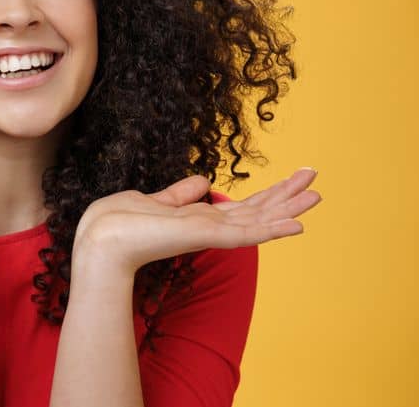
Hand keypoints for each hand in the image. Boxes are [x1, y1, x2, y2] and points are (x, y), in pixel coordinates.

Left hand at [74, 168, 323, 275]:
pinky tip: (297, 225)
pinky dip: (273, 229)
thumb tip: (204, 182)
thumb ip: (180, 195)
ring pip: (259, 220)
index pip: (243, 207)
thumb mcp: (153, 200)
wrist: (100, 241)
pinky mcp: (206, 236)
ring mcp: (210, 233)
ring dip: (289, 208)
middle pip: (258, 210)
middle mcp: (209, 227)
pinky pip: (246, 233)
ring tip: (318, 196)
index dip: (269, 194)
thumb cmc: (117, 224)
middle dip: (287, 196)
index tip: (294, 178)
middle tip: (318, 181)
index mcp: (198, 218)